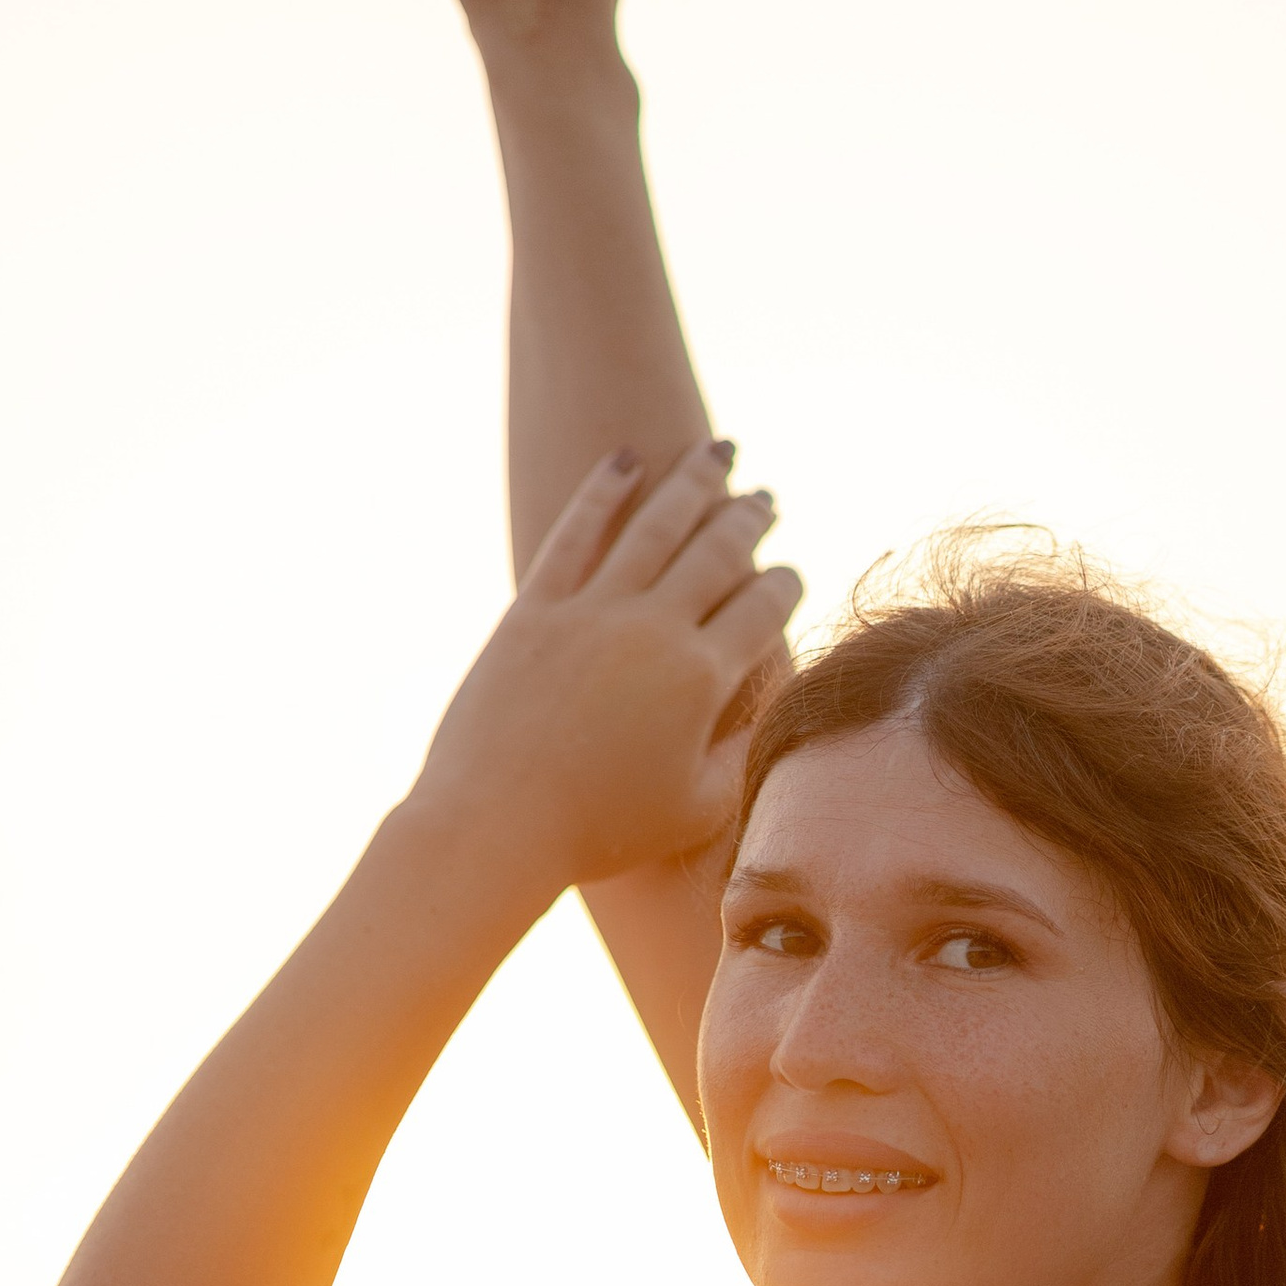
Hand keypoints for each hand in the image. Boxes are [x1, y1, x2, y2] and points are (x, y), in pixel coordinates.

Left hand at [414, 440, 800, 890]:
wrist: (495, 826)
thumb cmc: (600, 832)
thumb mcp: (695, 808)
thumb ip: (740, 752)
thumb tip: (765, 709)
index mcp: (702, 678)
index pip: (762, 609)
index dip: (784, 584)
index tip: (789, 573)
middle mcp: (653, 629)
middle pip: (716, 552)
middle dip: (748, 518)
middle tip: (765, 498)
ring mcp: (590, 611)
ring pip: (655, 525)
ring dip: (692, 483)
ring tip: (717, 453)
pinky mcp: (533, 608)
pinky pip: (574, 533)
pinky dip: (603, 492)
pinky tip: (625, 461)